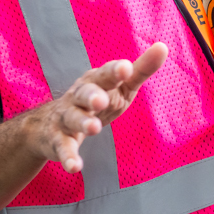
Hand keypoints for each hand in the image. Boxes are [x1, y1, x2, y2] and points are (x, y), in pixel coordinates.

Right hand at [24, 43, 166, 172]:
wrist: (49, 124)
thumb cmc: (96, 100)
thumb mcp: (120, 86)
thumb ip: (141, 70)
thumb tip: (163, 46)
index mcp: (96, 81)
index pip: (106, 74)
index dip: (114, 71)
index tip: (125, 68)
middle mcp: (79, 97)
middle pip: (85, 93)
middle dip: (92, 95)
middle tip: (102, 99)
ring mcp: (67, 118)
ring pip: (73, 119)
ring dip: (83, 123)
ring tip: (94, 128)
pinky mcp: (58, 140)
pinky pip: (63, 148)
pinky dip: (69, 157)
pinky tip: (75, 167)